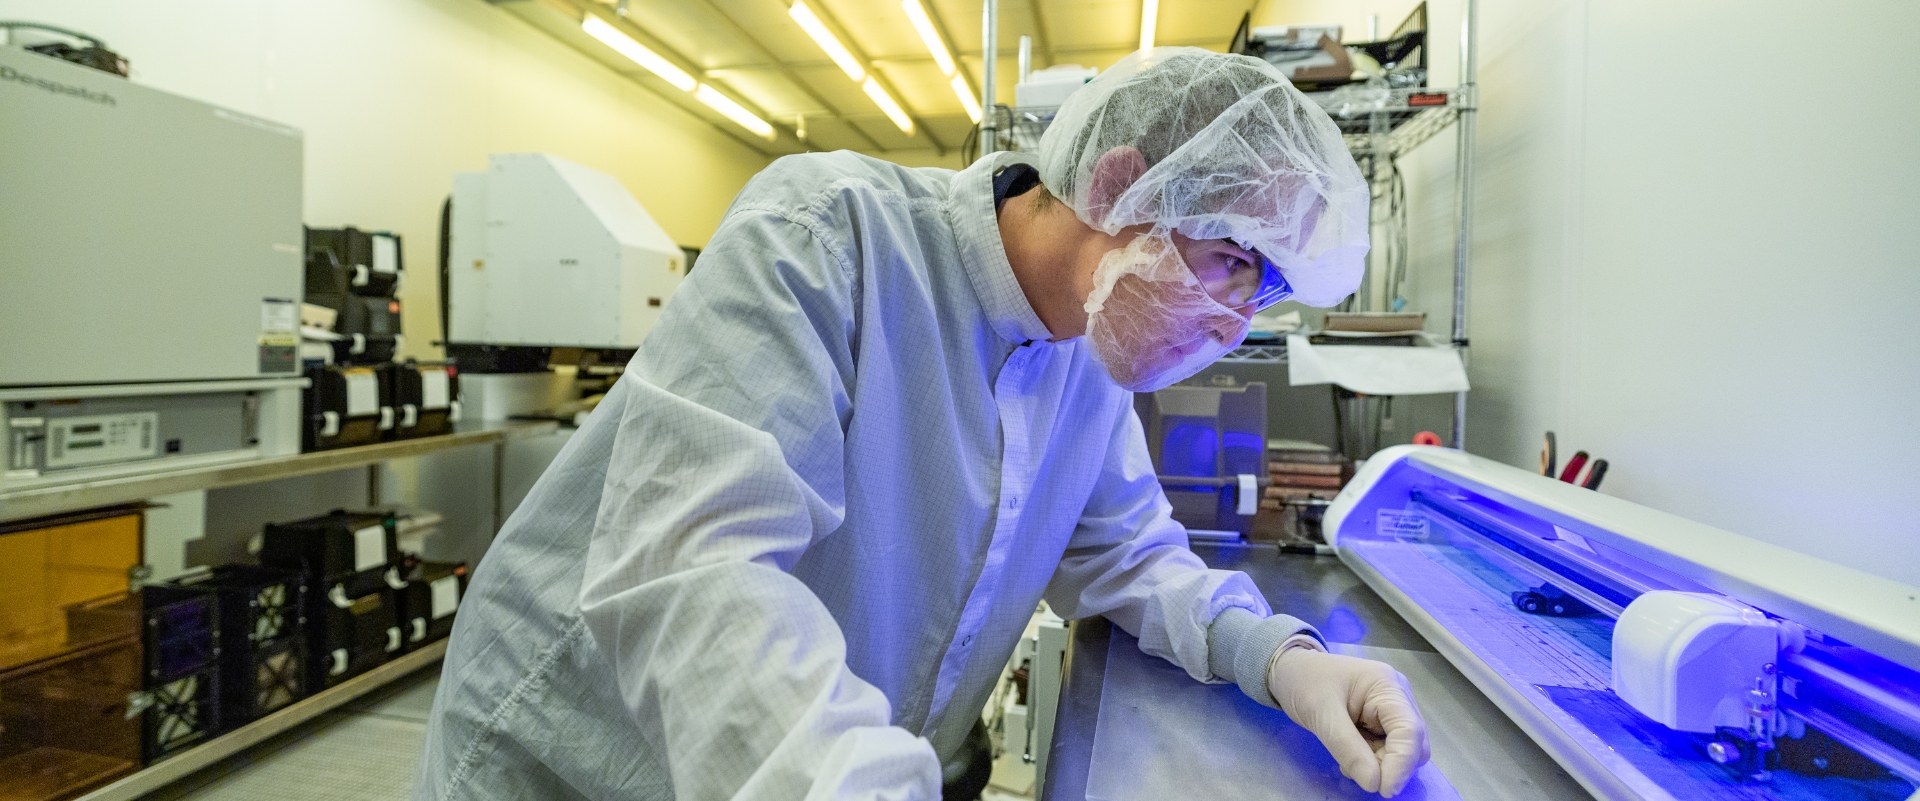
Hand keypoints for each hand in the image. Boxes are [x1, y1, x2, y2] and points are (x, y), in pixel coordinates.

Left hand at [1266, 648, 1429, 796]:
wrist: (1290, 670)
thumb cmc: (1304, 682)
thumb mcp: (1321, 714)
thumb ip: (1348, 748)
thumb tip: (1374, 783)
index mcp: (1387, 686)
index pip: (1409, 730)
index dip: (1401, 764)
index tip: (1383, 789)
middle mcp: (1397, 697)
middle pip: (1413, 743)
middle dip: (1390, 765)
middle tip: (1357, 772)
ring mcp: (1389, 710)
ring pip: (1401, 751)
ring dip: (1378, 765)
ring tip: (1345, 760)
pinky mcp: (1380, 722)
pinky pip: (1385, 750)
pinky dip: (1371, 760)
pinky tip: (1347, 755)